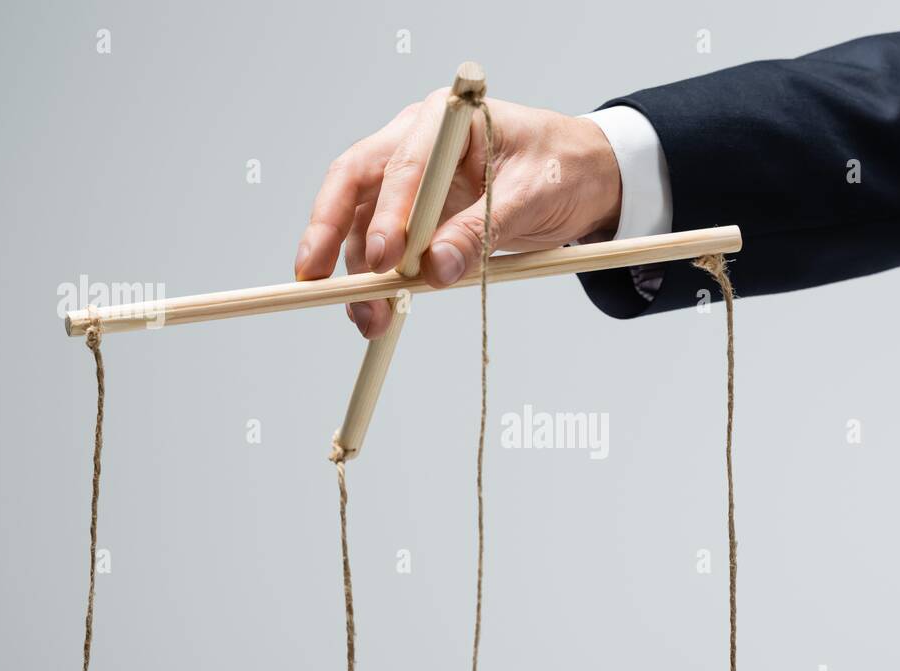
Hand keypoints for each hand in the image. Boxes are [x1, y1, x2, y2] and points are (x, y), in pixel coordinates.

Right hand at [294, 91, 622, 337]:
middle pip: (354, 185)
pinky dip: (379, 283)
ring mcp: (410, 183)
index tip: (387, 257)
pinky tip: (378, 311)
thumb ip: (482, 231)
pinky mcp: (416, 217)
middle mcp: (415, 145)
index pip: (400, 164)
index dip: (388, 212)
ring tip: (369, 319)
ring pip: (364, 225)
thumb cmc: (561, 168)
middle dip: (330, 234)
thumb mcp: (531, 198)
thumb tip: (435, 269)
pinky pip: (384, 250)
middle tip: (314, 280)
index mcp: (446, 123)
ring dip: (360, 274)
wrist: (585, 179)